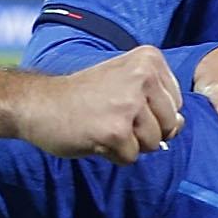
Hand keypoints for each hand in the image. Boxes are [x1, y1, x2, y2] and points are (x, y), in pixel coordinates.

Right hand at [12, 45, 182, 162]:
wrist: (36, 104)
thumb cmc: (85, 97)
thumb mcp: (127, 86)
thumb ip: (160, 103)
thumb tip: (181, 125)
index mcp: (149, 59)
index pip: (177, 104)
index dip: (152, 113)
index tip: (120, 101)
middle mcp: (143, 76)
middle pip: (171, 125)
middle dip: (145, 131)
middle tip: (110, 115)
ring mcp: (129, 104)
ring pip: (154, 144)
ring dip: (128, 144)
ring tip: (102, 124)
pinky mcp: (116, 131)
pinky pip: (131, 157)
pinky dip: (113, 154)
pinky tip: (94, 136)